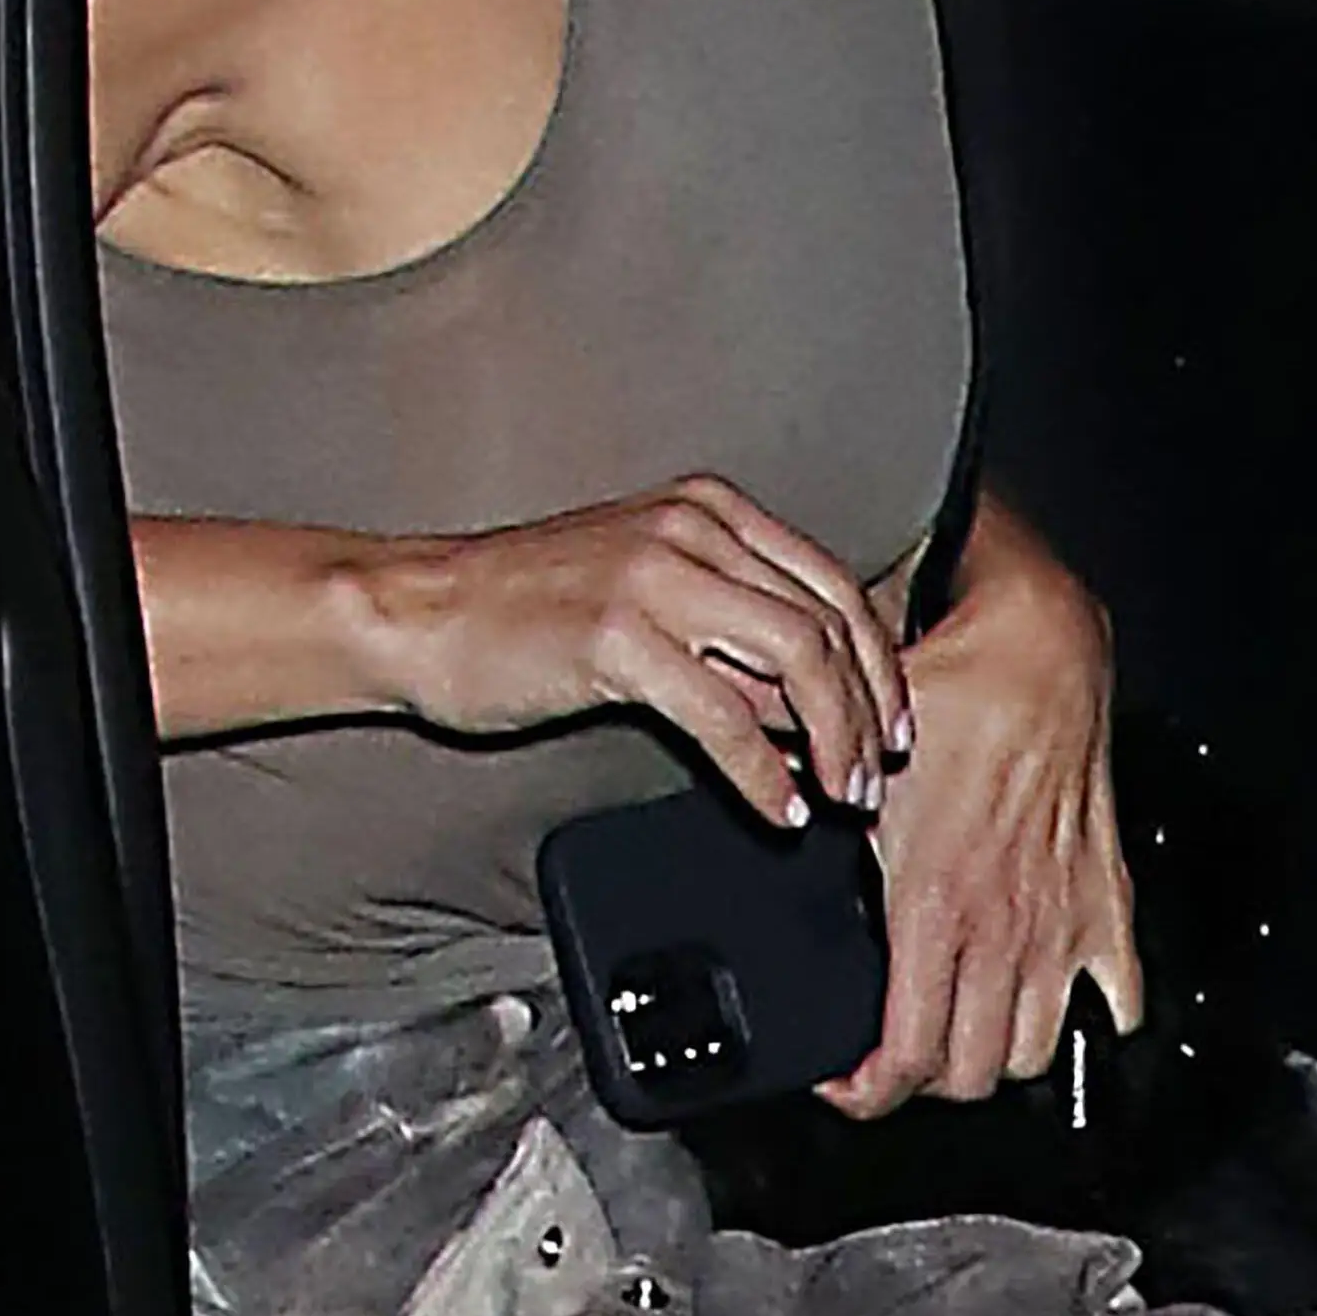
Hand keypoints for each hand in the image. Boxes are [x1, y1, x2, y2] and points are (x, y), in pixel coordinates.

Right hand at [371, 476, 907, 825]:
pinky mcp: (616, 637)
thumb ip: (733, 638)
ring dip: (833, 738)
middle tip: (876, 776)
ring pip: (794, 658)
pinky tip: (778, 805)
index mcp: (711, 510)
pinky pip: (722, 711)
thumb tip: (813, 705)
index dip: (879, 663)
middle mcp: (693, 528)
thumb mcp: (652, 599)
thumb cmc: (529, 611)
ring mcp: (655, 578)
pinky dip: (763, 769)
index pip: (834, 584)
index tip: (894, 724)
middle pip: (827, 623)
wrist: (422, 611)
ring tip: (840, 796)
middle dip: (868, 709)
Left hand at [820, 495, 1140, 1115]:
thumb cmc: (954, 692)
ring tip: (958, 1029)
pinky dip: (1090, 1020)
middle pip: (970, 1075)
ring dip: (996, 1057)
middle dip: (922, 1080)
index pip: (905, 1056)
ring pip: (1035, 1054)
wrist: (1044, 649)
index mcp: (933, 905)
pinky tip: (1052, 1003)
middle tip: (890, 1049)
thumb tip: (746, 811)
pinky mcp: (1106, 901)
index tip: (841, 1079)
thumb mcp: (853, 755)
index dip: (865, 1093)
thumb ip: (797, 797)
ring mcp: (1062, 924)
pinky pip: (1118, 1000)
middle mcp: (1003, 929)